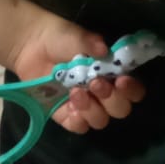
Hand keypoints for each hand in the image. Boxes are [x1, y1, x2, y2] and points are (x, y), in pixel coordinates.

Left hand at [7, 10, 146, 135]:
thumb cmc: (60, 37)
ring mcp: (85, 105)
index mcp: (112, 73)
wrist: (30, 44)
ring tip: (75, 92)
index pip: (134, 91)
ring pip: (100, 121)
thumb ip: (91, 43)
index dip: (132, 90)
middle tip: (95, 83)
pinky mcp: (65, 114)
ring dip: (93, 109)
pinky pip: (78, 127)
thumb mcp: (77, 36)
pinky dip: (78, 120)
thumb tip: (104, 50)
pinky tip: (70, 107)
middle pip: (120, 110)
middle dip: (112, 99)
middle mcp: (103, 93)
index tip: (121, 80)